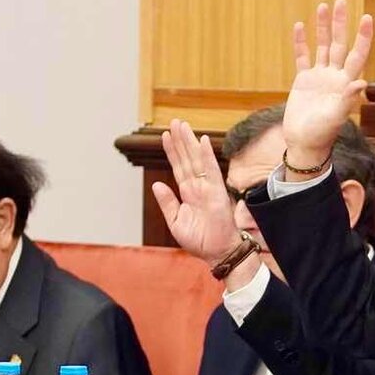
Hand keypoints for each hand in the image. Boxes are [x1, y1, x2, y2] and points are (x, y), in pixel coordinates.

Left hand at [150, 119, 239, 264]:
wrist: (216, 253)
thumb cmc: (199, 240)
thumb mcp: (175, 222)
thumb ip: (167, 202)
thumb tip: (157, 184)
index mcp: (188, 193)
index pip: (178, 167)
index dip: (172, 151)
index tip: (165, 135)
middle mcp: (198, 187)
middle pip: (187, 159)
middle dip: (180, 140)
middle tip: (175, 122)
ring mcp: (208, 188)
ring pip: (197, 160)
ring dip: (190, 142)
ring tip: (182, 125)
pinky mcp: (217, 192)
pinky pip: (211, 170)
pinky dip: (207, 155)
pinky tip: (203, 141)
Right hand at [282, 0, 373, 172]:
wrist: (305, 144)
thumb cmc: (322, 134)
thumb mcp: (336, 117)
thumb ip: (348, 99)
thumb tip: (362, 82)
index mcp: (346, 83)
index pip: (357, 54)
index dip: (362, 36)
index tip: (366, 17)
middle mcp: (335, 76)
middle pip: (340, 44)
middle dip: (341, 23)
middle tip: (341, 0)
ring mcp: (319, 77)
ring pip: (323, 46)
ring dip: (323, 27)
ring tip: (323, 6)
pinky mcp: (303, 81)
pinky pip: (303, 57)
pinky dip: (301, 42)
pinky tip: (300, 26)